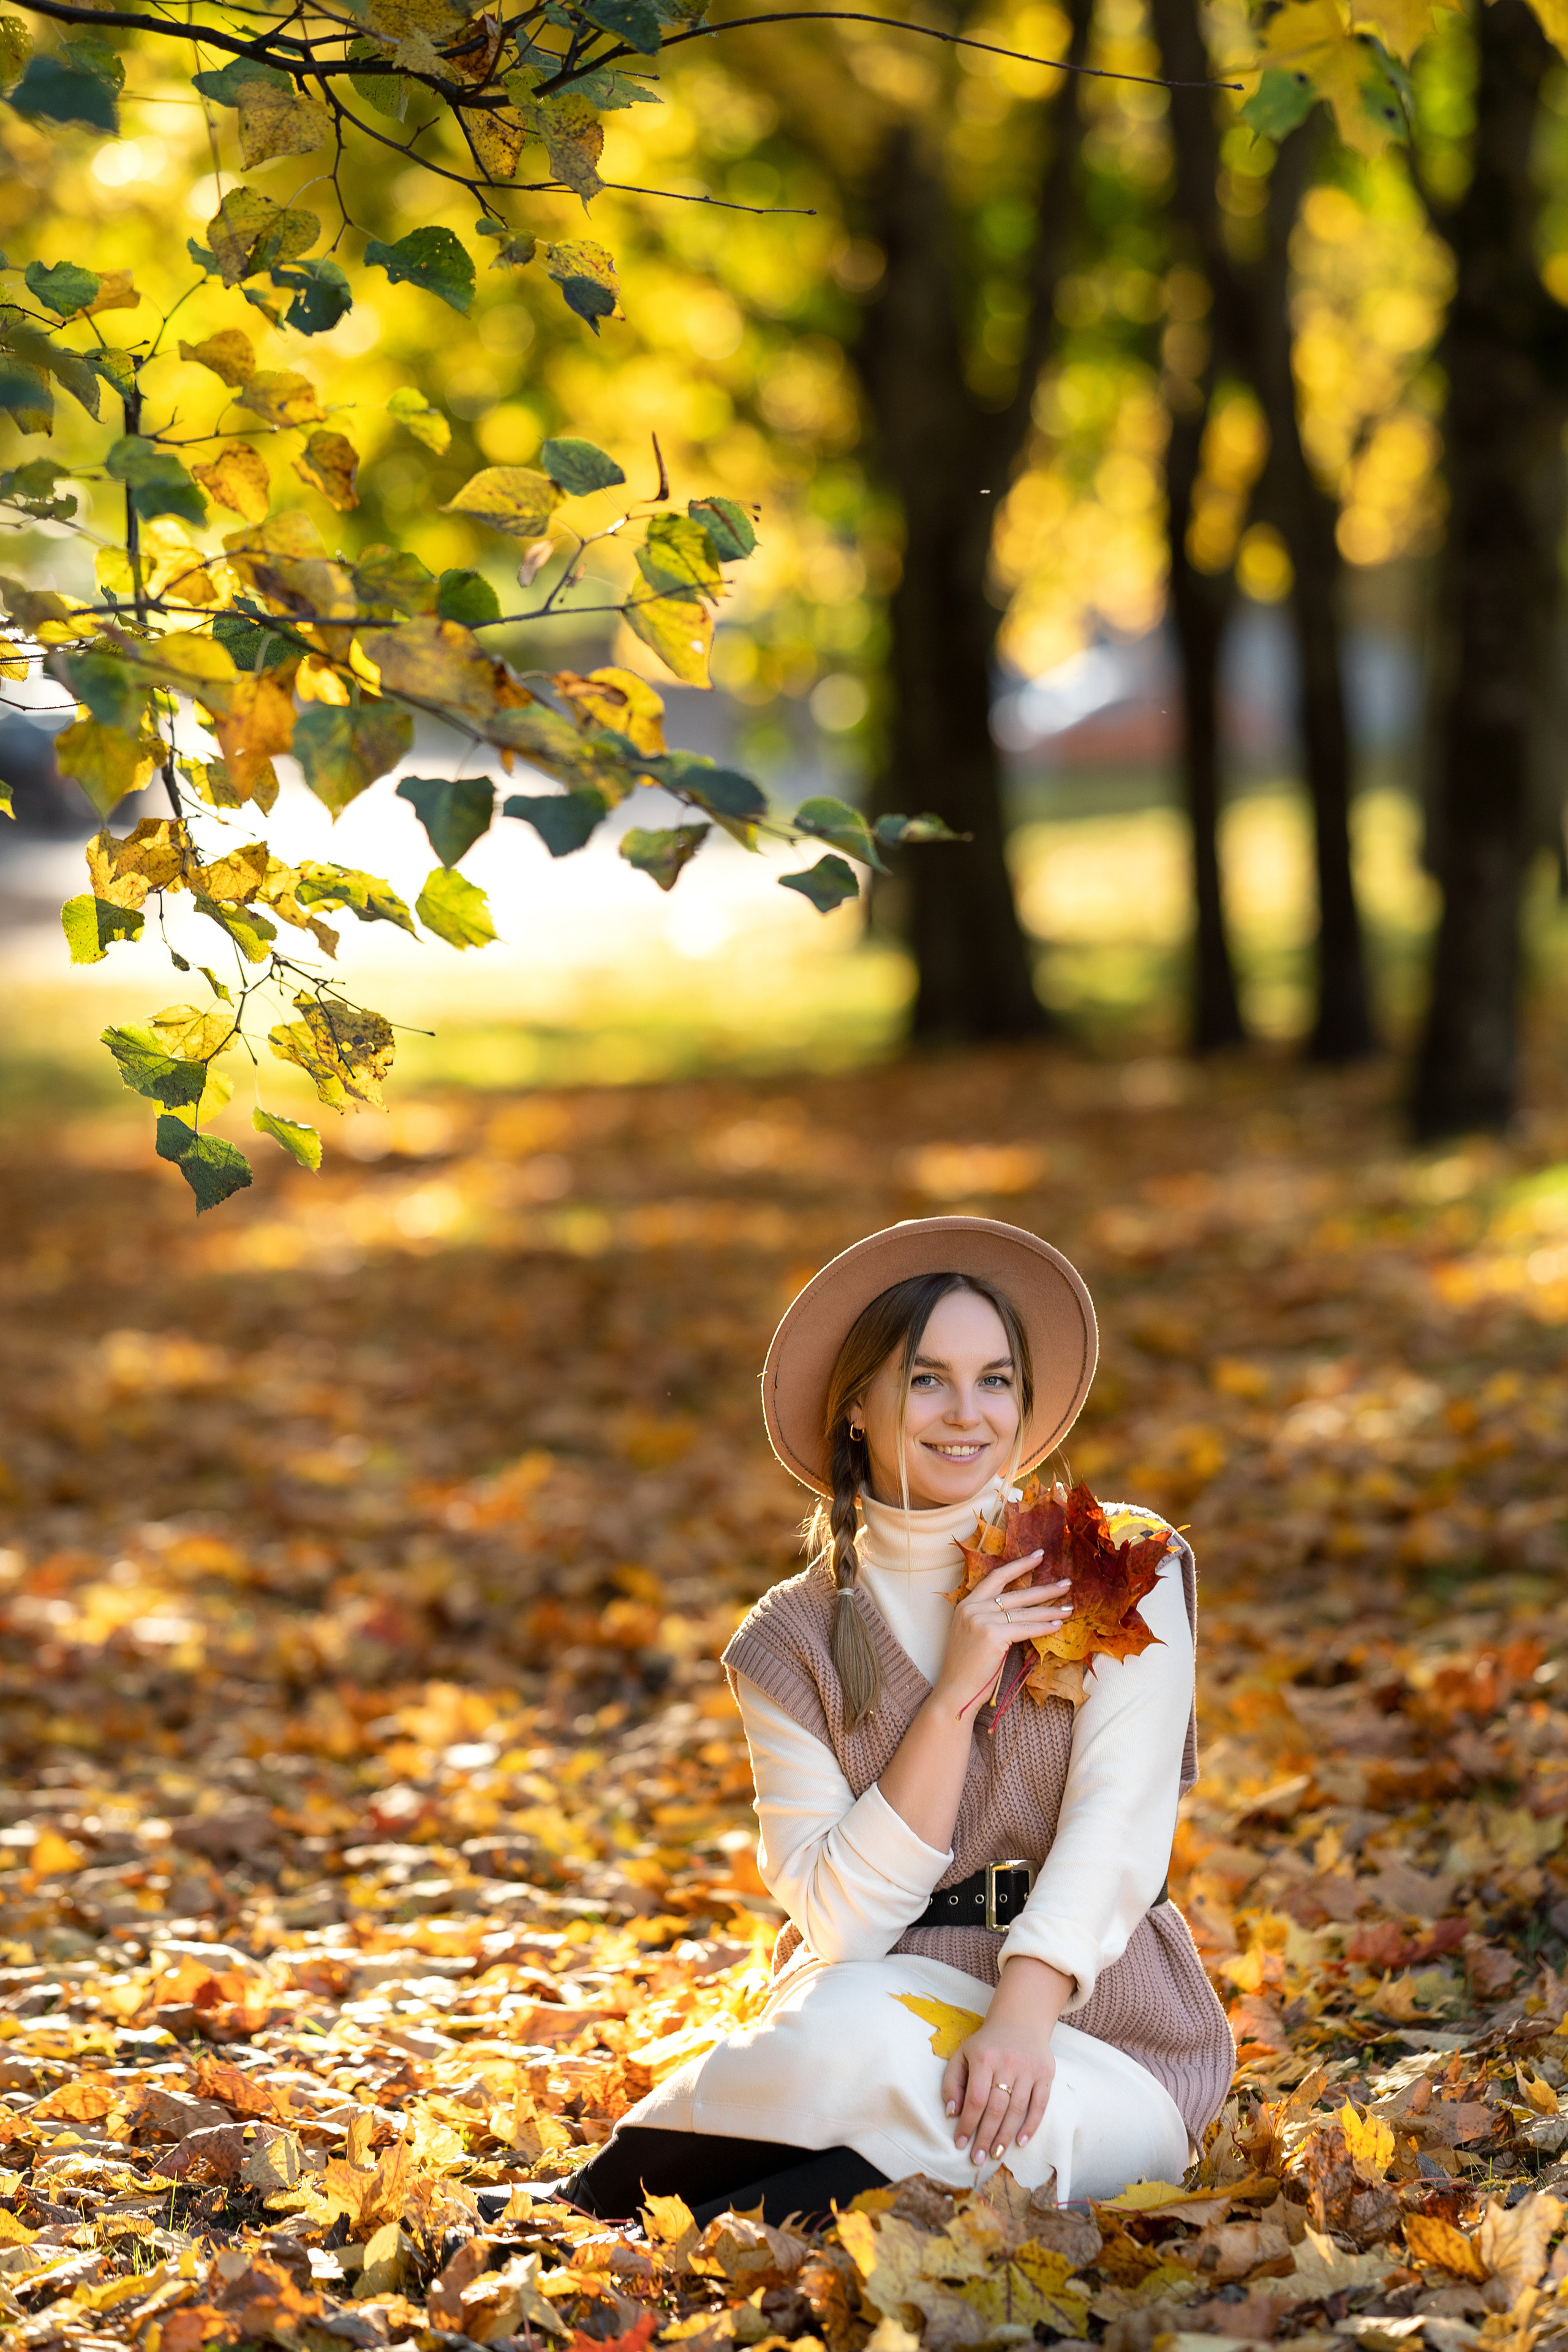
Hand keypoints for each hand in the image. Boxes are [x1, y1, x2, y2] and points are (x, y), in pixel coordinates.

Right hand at [935, 1554, 1070, 1717]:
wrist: (956, 1691)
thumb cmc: (967, 1667)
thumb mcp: (973, 1633)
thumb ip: (990, 1618)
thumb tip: (1024, 1610)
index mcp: (966, 1604)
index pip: (996, 1577)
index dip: (1019, 1565)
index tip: (1039, 1556)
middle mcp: (973, 1608)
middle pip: (1016, 1593)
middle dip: (1045, 1589)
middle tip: (1066, 1583)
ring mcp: (982, 1620)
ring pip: (1024, 1612)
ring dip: (1049, 1610)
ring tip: (1069, 1607)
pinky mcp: (993, 1636)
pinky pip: (1025, 1629)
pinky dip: (1043, 1627)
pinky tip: (1057, 1625)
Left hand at [940, 1957, 1068, 2162]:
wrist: (1019, 2021)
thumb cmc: (986, 2045)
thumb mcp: (963, 2055)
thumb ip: (952, 2082)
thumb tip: (952, 2113)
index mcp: (983, 2057)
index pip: (975, 2099)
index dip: (967, 2124)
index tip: (960, 2144)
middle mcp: (1007, 2062)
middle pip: (996, 2108)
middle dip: (986, 2137)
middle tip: (978, 2158)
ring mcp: (1029, 2068)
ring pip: (1017, 2110)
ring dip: (1005, 2136)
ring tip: (995, 2155)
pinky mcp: (1046, 2073)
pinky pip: (1040, 2104)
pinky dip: (1032, 2125)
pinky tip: (1021, 2142)